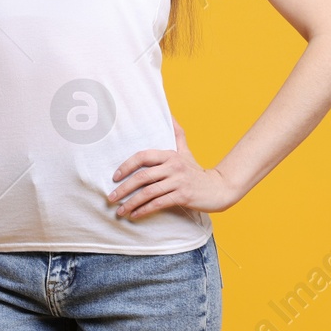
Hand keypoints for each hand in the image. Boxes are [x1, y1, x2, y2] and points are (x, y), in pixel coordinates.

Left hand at [107, 116, 235, 217]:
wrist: (219, 189)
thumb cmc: (196, 171)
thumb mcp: (186, 151)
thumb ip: (177, 134)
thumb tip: (169, 114)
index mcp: (170, 154)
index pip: (143, 156)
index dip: (126, 166)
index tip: (115, 177)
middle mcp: (173, 166)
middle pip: (142, 177)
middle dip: (124, 188)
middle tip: (111, 198)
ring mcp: (178, 182)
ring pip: (149, 192)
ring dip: (131, 203)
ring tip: (120, 211)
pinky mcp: (183, 196)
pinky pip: (159, 203)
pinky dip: (144, 210)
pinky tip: (135, 215)